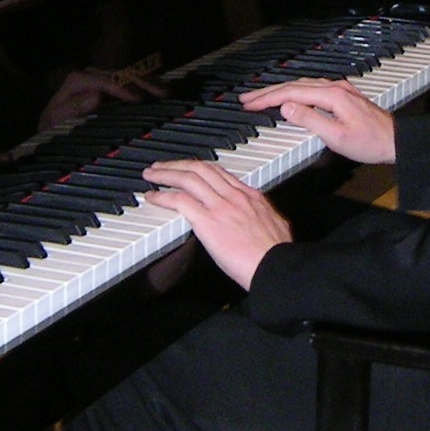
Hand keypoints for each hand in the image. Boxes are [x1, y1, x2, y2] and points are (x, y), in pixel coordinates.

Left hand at [39, 67, 162, 130]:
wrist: (52, 126)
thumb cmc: (54, 127)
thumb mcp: (57, 121)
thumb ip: (75, 108)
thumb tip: (98, 96)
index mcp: (78, 80)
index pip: (105, 81)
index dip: (123, 88)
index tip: (139, 100)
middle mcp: (91, 73)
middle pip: (121, 74)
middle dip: (144, 83)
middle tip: (163, 94)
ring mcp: (103, 76)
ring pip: (129, 75)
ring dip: (150, 82)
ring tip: (168, 92)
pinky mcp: (110, 83)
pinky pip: (131, 80)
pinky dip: (147, 83)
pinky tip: (162, 88)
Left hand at [142, 159, 291, 288]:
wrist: (275, 266)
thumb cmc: (277, 254)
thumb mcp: (276, 225)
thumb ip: (263, 217)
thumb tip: (260, 220)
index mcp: (250, 196)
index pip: (220, 172)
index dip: (200, 168)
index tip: (189, 169)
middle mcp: (234, 195)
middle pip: (201, 168)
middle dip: (179, 164)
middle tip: (163, 166)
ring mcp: (220, 206)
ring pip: (187, 178)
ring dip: (165, 173)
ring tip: (151, 175)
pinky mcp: (207, 222)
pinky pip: (179, 200)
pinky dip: (162, 196)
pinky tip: (152, 197)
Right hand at [239, 78, 394, 165]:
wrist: (397, 141)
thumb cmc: (370, 143)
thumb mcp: (336, 137)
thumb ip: (310, 120)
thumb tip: (286, 108)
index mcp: (331, 95)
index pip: (290, 93)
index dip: (267, 98)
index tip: (249, 104)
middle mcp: (335, 87)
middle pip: (294, 85)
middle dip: (268, 91)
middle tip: (247, 99)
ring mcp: (340, 89)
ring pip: (302, 85)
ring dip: (280, 90)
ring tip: (262, 98)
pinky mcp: (343, 95)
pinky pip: (312, 88)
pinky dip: (295, 91)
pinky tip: (289, 97)